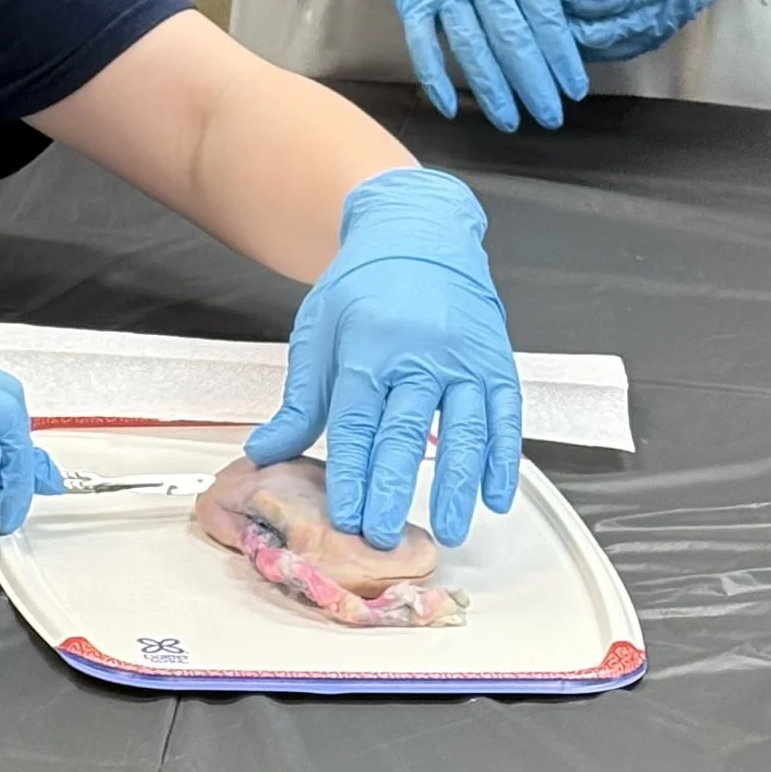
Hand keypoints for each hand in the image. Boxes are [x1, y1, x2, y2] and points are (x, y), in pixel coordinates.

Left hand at [245, 169, 519, 547]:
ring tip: (450, 529)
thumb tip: (264, 450)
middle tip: (387, 536)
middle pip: (407, 431)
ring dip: (459, 485)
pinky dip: (504, 459)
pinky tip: (497, 495)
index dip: (352, 473)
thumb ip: (301, 400)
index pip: (357, 423)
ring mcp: (464, 358)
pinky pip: (506, 416)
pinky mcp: (495, 362)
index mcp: (368, 346)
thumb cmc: (365, 286)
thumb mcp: (319, 333)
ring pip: (465, 430)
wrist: (417, 235)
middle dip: (396, 489)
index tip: (347, 516)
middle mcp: (420, 353)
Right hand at [355, 0, 587, 131]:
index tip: (575, 88)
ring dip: (492, 89)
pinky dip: (435, 78)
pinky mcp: (413, 1)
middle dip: (534, 82)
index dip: (561, 54)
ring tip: (511, 121)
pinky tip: (451, 107)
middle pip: (511, 38)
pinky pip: (423, 45)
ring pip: (471, 48)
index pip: (544, 14)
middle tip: (551, 117)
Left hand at [556, 0, 770, 62]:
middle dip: (572, 21)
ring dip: (588, 38)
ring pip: (623, 43)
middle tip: (542, 4)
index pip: (606, 0)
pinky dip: (610, 41)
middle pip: (610, 31)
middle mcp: (671, 5)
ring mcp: (677, 13)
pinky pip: (639, 39)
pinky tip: (589, 32)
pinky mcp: (678, 12)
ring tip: (556, 21)